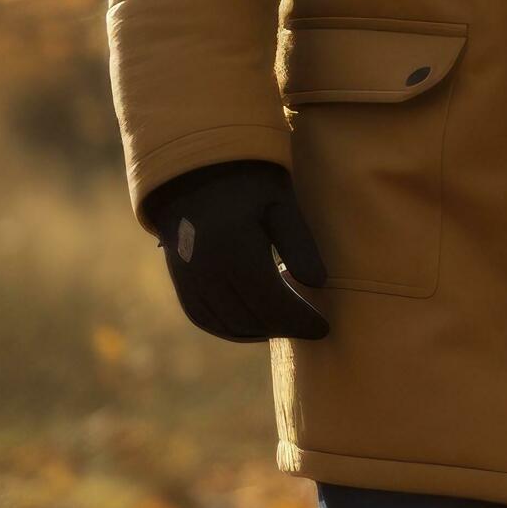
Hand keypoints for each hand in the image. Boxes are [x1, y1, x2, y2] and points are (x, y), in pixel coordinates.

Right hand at [141, 160, 330, 342]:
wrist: (196, 175)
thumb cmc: (250, 186)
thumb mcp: (283, 204)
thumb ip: (300, 244)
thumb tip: (318, 284)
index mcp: (234, 248)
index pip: (272, 302)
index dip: (301, 321)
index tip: (325, 327)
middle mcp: (206, 269)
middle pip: (252, 319)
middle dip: (286, 328)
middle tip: (312, 326)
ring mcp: (189, 280)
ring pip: (228, 325)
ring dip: (262, 332)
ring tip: (290, 323)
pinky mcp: (181, 284)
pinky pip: (206, 320)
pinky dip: (234, 330)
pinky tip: (259, 325)